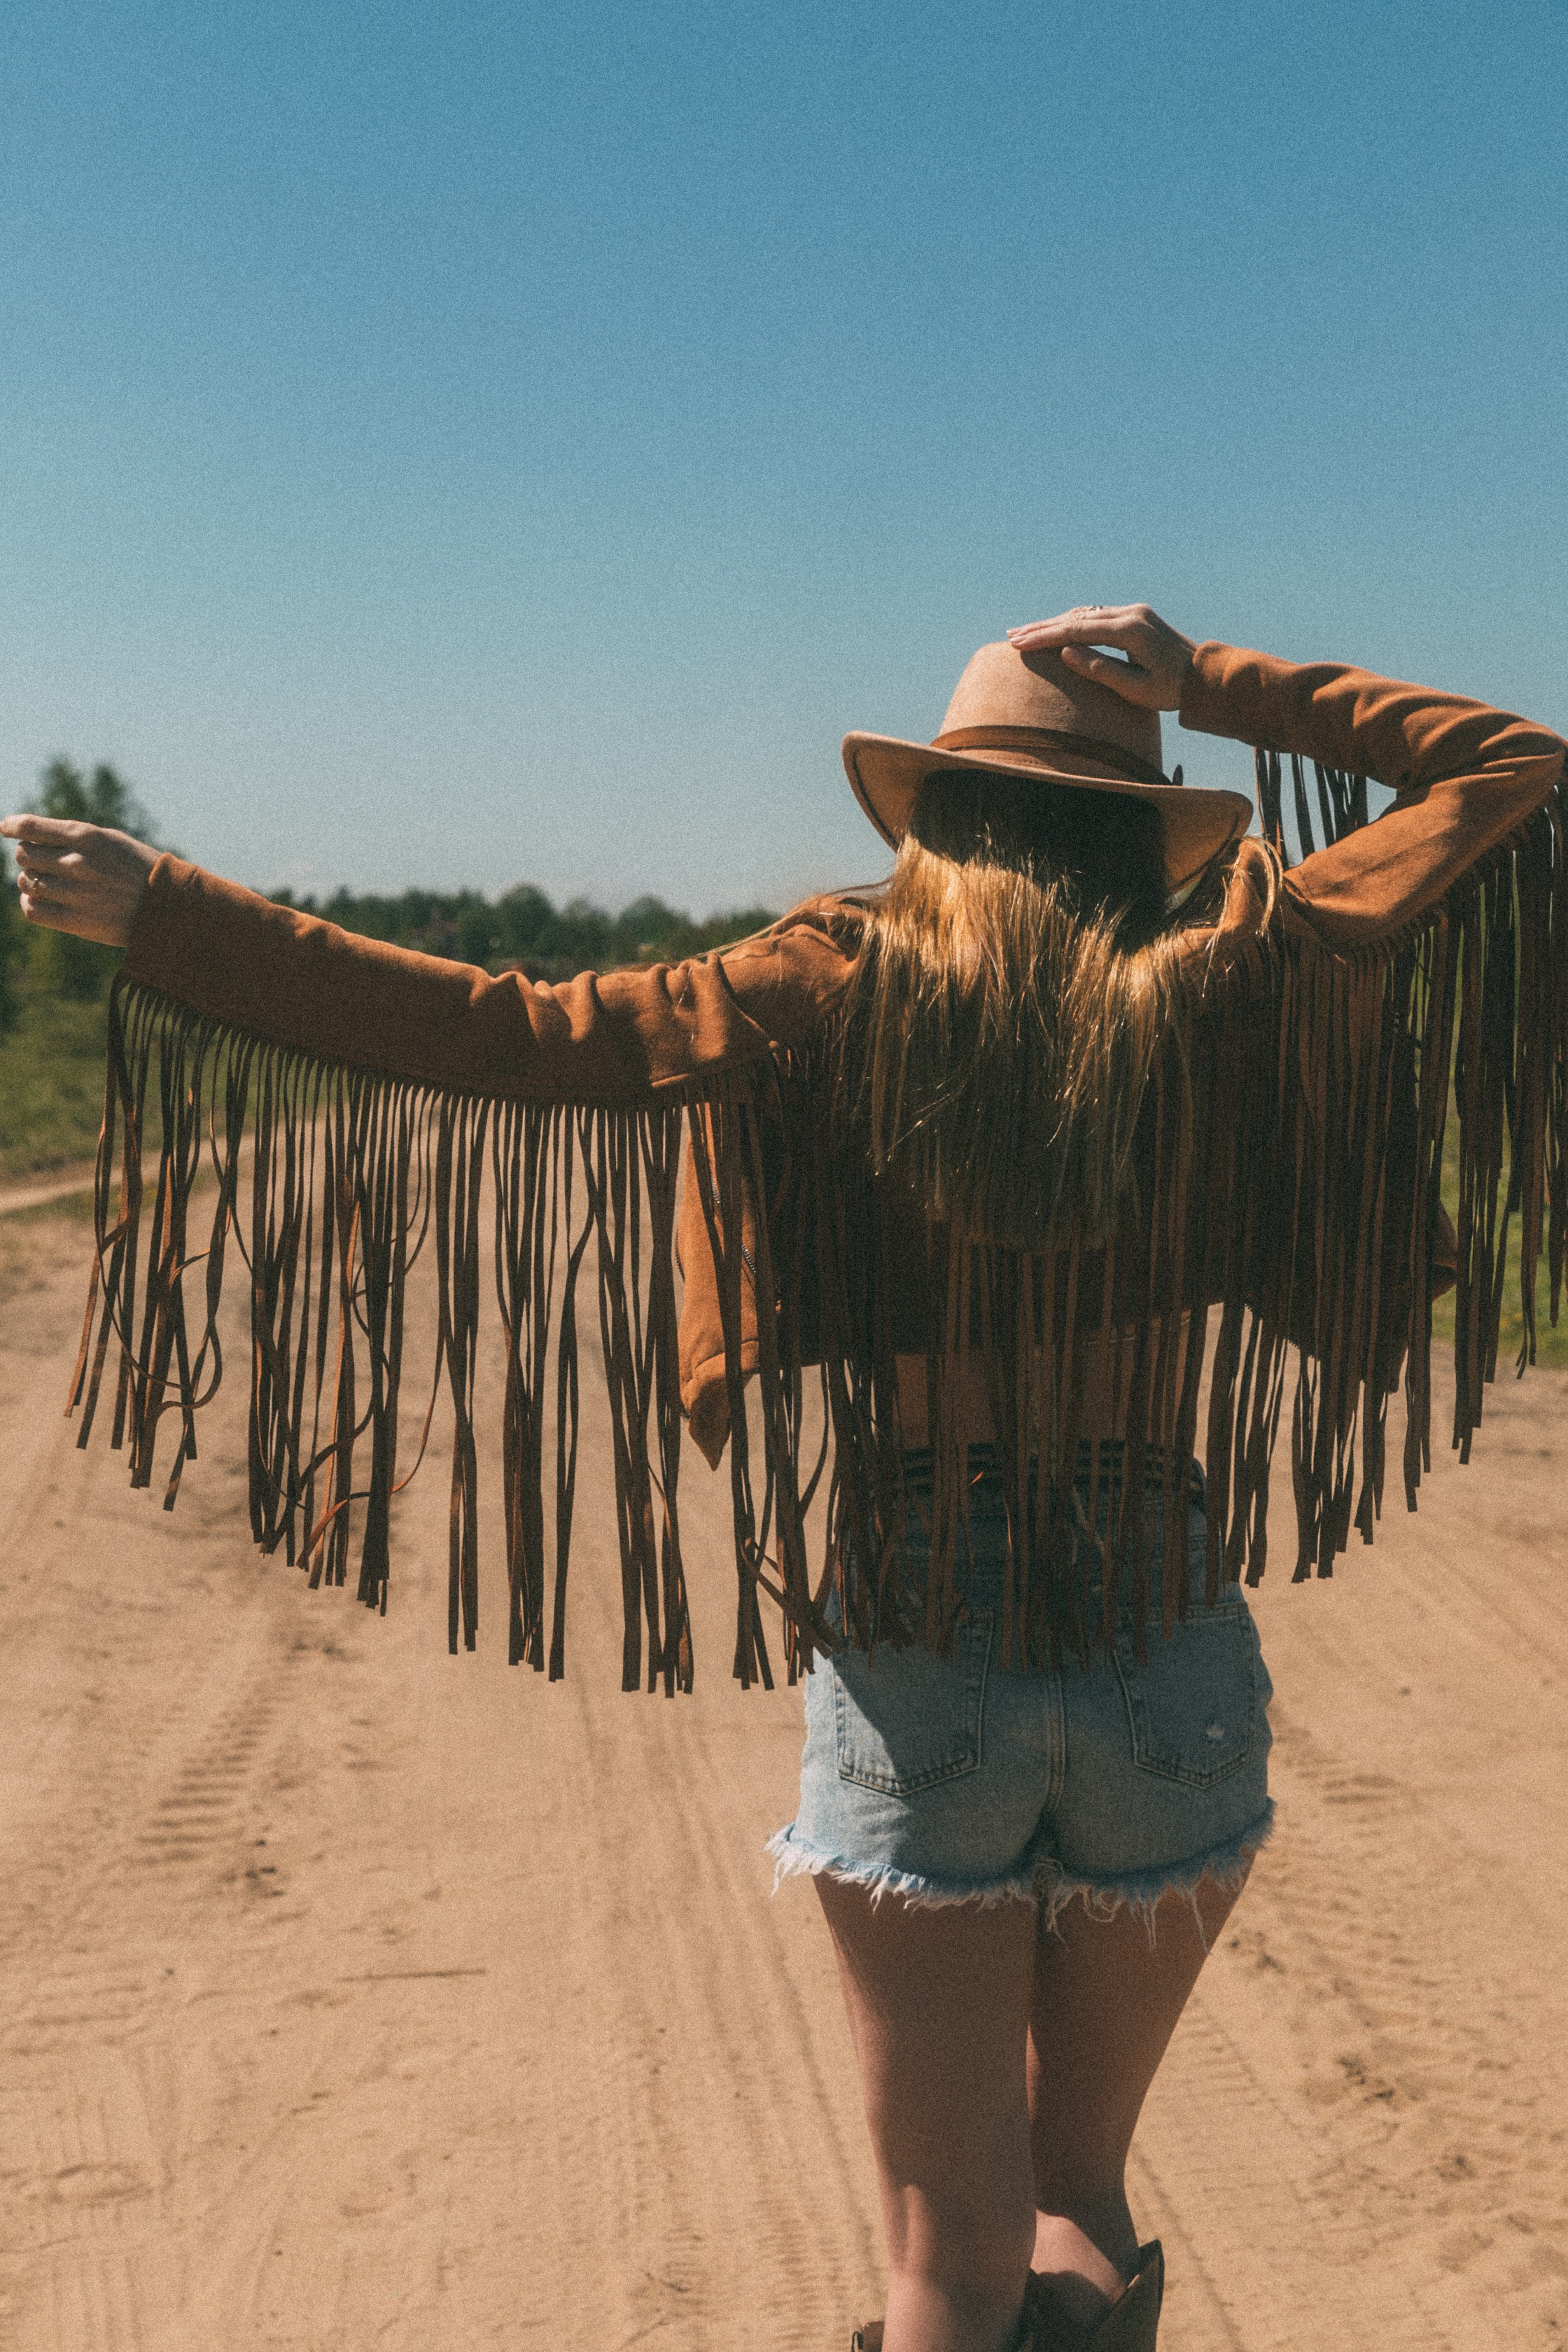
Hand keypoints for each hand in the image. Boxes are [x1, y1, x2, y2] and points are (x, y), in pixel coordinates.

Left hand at [0, 814, 158, 947]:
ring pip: (26, 881)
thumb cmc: (139, 870)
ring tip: (43, 881)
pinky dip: (29, 902)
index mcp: (88, 837)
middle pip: (25, 854)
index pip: (32, 828)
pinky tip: (37, 899)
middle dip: (28, 855)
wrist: (169, 907)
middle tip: (39, 860)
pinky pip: (33, 909)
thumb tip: (29, 837)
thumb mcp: (112, 841)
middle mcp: (78, 863)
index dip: (13, 826)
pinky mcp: (77, 921)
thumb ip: (74, 837)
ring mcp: (76, 893)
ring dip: (29, 879)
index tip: (6, 828)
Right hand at [1005, 604, 1196, 711]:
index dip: (1044, 636)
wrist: (1205, 676)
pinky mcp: (1135, 616)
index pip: (1077, 629)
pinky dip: (1072, 622)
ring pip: (1085, 613)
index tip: (1018, 643)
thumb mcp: (1136, 689)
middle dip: (1042, 626)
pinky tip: (1056, 629)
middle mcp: (1131, 613)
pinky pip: (1096, 616)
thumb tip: (1065, 652)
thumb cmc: (1172, 691)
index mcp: (1130, 630)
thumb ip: (1100, 669)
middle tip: (1011, 636)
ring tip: (1026, 633)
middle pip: (1077, 616)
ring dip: (1055, 622)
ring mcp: (1134, 612)